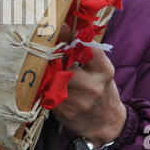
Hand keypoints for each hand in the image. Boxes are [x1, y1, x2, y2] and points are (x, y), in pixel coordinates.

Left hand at [53, 25, 126, 147]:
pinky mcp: (62, 111)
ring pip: (51, 77)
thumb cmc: (102, 89)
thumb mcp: (102, 69)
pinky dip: (44, 85)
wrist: (105, 123)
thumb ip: (87, 50)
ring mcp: (76, 101)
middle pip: (62, 63)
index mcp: (103, 71)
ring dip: (46, 71)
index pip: (85, 47)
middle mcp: (91, 86)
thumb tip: (64, 28)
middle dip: (53, 56)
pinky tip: (47, 83)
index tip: (59, 27)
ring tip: (46, 67)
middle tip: (46, 50)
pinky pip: (46, 92)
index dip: (68, 35)